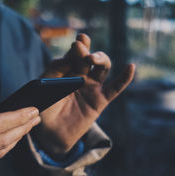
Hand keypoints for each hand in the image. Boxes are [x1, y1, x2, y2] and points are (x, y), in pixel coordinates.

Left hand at [33, 33, 134, 155]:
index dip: (79, 46)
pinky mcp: (100, 101)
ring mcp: (91, 87)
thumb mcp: (45, 83)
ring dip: (100, 59)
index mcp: (67, 69)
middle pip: (89, 58)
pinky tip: (131, 67)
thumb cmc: (43, 106)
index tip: (77, 43)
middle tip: (79, 47)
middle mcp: (81, 75)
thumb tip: (72, 53)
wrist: (48, 132)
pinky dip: (124, 78)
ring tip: (91, 59)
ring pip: (103, 68)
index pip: (75, 53)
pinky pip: (115, 88)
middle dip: (86, 51)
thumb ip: (56, 68)